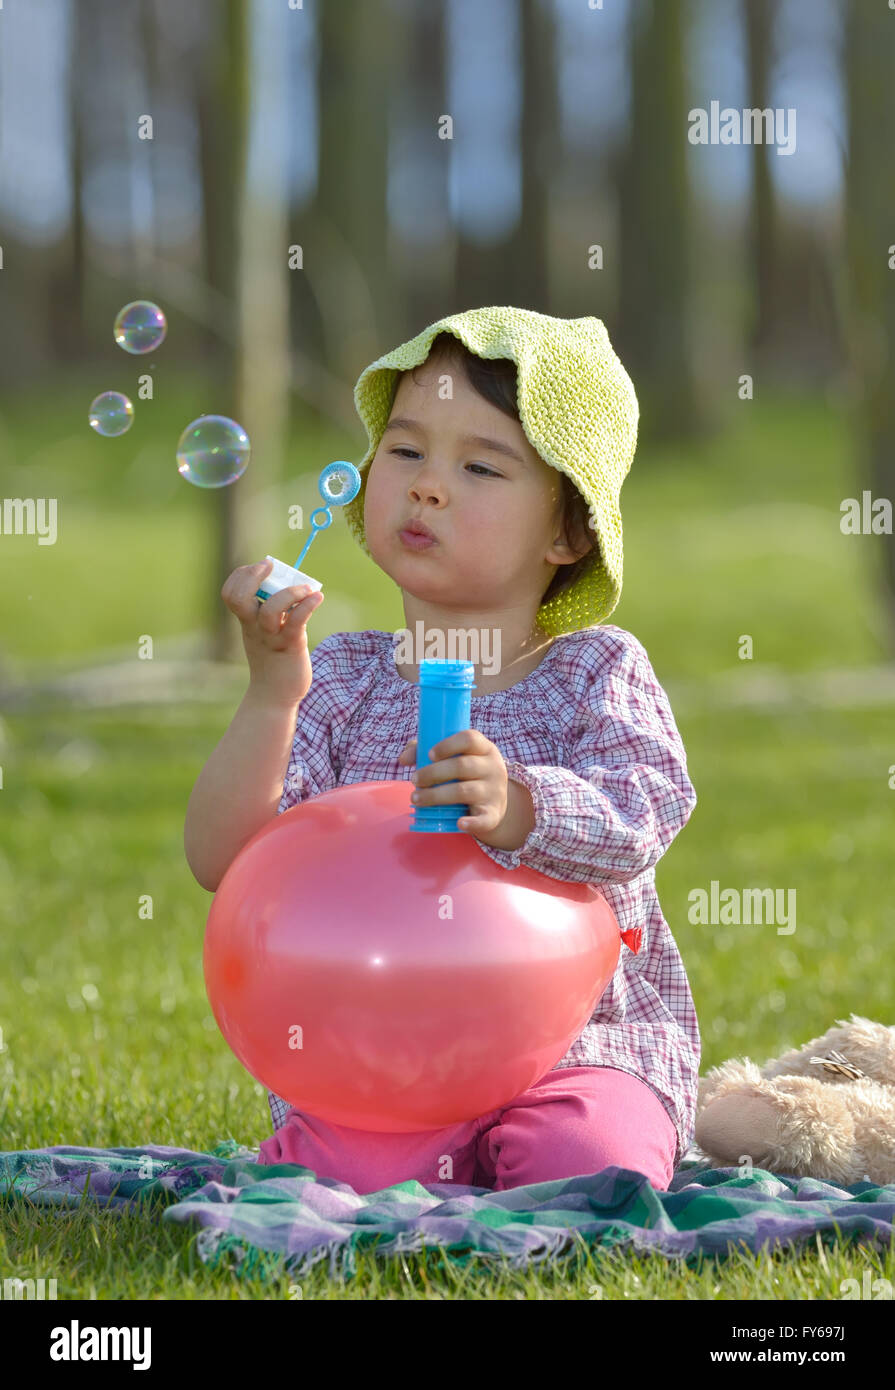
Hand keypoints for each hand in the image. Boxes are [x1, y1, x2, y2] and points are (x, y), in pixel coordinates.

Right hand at [221, 559, 323, 707]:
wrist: (274, 696)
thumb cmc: (273, 660)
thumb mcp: (263, 633)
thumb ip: (267, 611)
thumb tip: (286, 583)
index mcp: (246, 621)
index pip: (230, 592)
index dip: (241, 575)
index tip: (260, 568)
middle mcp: (254, 627)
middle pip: (239, 597)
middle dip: (252, 576)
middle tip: (270, 566)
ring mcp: (271, 637)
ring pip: (270, 610)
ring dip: (289, 592)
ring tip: (306, 587)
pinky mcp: (291, 646)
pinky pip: (296, 622)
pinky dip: (307, 606)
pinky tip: (317, 597)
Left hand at [397, 729, 508, 835]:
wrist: (494, 804)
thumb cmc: (466, 774)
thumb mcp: (454, 758)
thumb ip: (425, 751)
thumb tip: (403, 759)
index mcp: (484, 749)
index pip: (469, 739)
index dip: (448, 745)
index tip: (429, 755)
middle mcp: (493, 768)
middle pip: (462, 766)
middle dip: (433, 773)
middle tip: (414, 780)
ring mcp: (495, 792)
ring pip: (464, 792)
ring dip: (436, 796)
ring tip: (416, 798)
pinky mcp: (493, 814)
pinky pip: (484, 819)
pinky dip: (472, 822)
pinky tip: (459, 823)